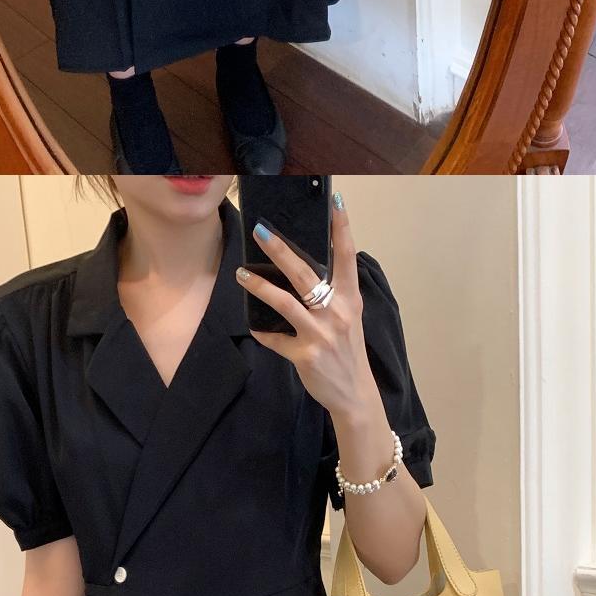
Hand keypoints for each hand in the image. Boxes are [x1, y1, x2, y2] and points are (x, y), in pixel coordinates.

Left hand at [236, 195, 369, 429]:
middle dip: (280, 250)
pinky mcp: (305, 355)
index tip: (335, 200)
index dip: (342, 227)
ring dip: (259, 286)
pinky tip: (253, 326)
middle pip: (306, 274)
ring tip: (240, 274)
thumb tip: (301, 271)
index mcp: (350, 299)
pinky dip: (262, 332)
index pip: (346, 256)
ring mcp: (321, 334)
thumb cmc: (348, 351)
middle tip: (260, 231)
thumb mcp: (348, 318)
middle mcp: (337, 313)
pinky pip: (275, 338)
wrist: (354, 395)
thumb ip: (332, 296)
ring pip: (285, 302)